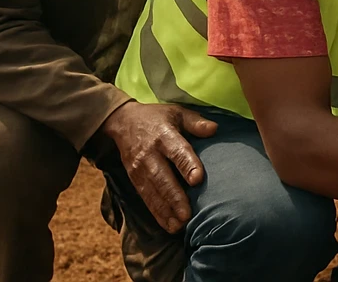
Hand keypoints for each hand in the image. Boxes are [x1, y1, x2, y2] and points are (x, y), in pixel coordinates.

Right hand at [101, 100, 216, 233]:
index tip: (197, 179)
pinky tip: (168, 224)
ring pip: (153, 192)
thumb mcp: (177, 112)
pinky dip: (156, 213)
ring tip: (179, 225)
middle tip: (187, 214)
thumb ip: (195, 122)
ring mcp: (140, 169)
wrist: (123, 122)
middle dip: (175, 198)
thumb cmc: (157, 118)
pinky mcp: (134, 179)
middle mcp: (150, 155)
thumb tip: (214, 129)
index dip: (187, 165)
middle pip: (163, 178)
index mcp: (164, 136)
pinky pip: (146, 198)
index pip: (177, 152)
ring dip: (165, 210)